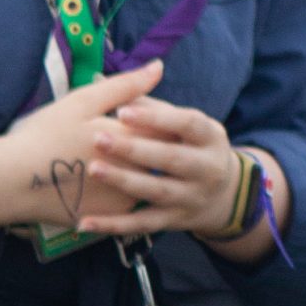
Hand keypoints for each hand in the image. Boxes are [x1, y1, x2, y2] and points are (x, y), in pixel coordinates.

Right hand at [0, 59, 165, 231]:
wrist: (9, 183)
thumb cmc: (43, 136)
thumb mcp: (83, 101)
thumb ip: (127, 86)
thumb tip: (159, 66)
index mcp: (132, 138)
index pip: (169, 122)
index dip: (160, 111)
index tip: (143, 107)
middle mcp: (135, 171)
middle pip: (161, 149)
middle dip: (153, 135)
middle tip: (130, 128)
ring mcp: (123, 198)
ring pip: (146, 175)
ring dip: (140, 161)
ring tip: (120, 150)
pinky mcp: (108, 217)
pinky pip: (128, 196)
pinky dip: (124, 183)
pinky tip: (108, 173)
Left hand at [82, 92, 246, 240]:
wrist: (221, 195)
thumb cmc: (191, 146)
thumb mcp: (185, 124)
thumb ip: (149, 106)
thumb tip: (105, 80)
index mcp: (211, 136)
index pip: (186, 123)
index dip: (156, 117)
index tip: (121, 111)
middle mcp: (206, 167)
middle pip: (170, 158)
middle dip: (134, 148)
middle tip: (98, 138)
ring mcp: (191, 197)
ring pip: (155, 190)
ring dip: (123, 180)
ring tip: (93, 169)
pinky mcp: (173, 222)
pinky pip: (140, 225)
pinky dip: (112, 225)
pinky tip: (84, 222)